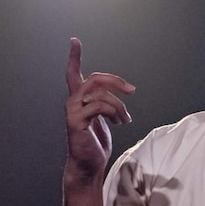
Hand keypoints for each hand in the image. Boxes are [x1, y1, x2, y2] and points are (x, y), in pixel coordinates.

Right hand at [65, 37, 135, 181]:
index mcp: (79, 99)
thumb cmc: (95, 142)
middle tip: (132, 90)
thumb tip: (120, 92)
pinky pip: (99, 106)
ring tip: (124, 119)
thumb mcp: (103, 117)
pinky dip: (113, 112)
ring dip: (118, 105)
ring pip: (100, 93)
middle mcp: (73, 102)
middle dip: (116, 81)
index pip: (73, 73)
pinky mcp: (76, 122)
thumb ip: (106, 102)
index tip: (74, 40)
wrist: (89, 164)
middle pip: (95, 79)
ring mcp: (73, 111)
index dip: (74, 57)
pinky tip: (119, 123)